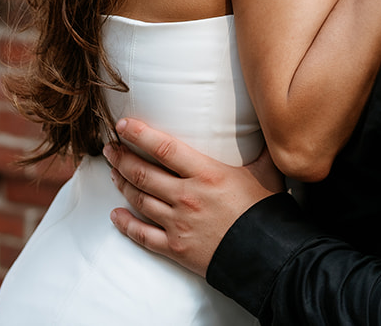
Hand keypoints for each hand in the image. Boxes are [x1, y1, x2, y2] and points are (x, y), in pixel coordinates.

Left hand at [104, 118, 282, 277]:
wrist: (268, 257)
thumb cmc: (267, 212)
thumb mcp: (268, 172)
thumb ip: (263, 148)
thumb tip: (271, 124)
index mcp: (207, 173)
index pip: (164, 148)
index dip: (139, 134)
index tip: (123, 126)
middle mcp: (187, 196)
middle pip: (143, 173)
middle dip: (121, 158)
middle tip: (110, 148)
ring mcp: (178, 224)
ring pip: (139, 200)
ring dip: (121, 184)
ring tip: (113, 172)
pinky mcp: (176, 248)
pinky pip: (142, 235)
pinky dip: (125, 224)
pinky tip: (115, 216)